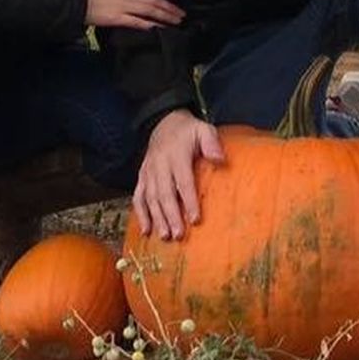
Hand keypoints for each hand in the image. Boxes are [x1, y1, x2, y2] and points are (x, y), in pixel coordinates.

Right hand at [81, 0, 185, 29]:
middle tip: (181, 13)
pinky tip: (157, 29)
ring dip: (163, 17)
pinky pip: (136, 22)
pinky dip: (148, 25)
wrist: (70, 0)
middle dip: (169, 7)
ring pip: (149, 11)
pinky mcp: (116, 18)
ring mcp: (122, 6)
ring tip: (174, 22)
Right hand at [133, 110, 225, 239]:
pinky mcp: (141, 177)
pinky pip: (138, 197)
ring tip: (165, 236)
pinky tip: (146, 230)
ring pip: (150, 198)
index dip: (189, 201)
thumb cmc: (188, 131)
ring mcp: (148, 172)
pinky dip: (141, 214)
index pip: (183, 181)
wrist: (163, 122)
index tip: (195, 219)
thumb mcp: (203, 129)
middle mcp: (159, 165)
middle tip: (178, 235)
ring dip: (157, 218)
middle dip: (171, 215)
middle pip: (165, 194)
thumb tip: (220, 159)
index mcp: (176, 155)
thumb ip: (211, 143)